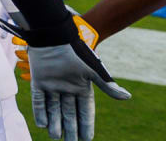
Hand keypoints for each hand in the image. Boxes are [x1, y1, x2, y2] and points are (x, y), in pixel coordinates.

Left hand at [5, 16, 129, 140]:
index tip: (87, 139)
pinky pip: (39, 100)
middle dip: (70, 128)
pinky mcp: (38, 81)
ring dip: (54, 123)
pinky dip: (40, 111)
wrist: (55, 35)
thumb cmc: (76, 51)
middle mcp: (67, 88)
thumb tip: (127, 98)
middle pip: (69, 113)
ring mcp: (52, 84)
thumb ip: (107, 85)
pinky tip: (42, 124)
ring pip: (53, 109)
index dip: (86, 124)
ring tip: (55, 137)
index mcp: (81, 86)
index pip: (85, 110)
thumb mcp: (93, 70)